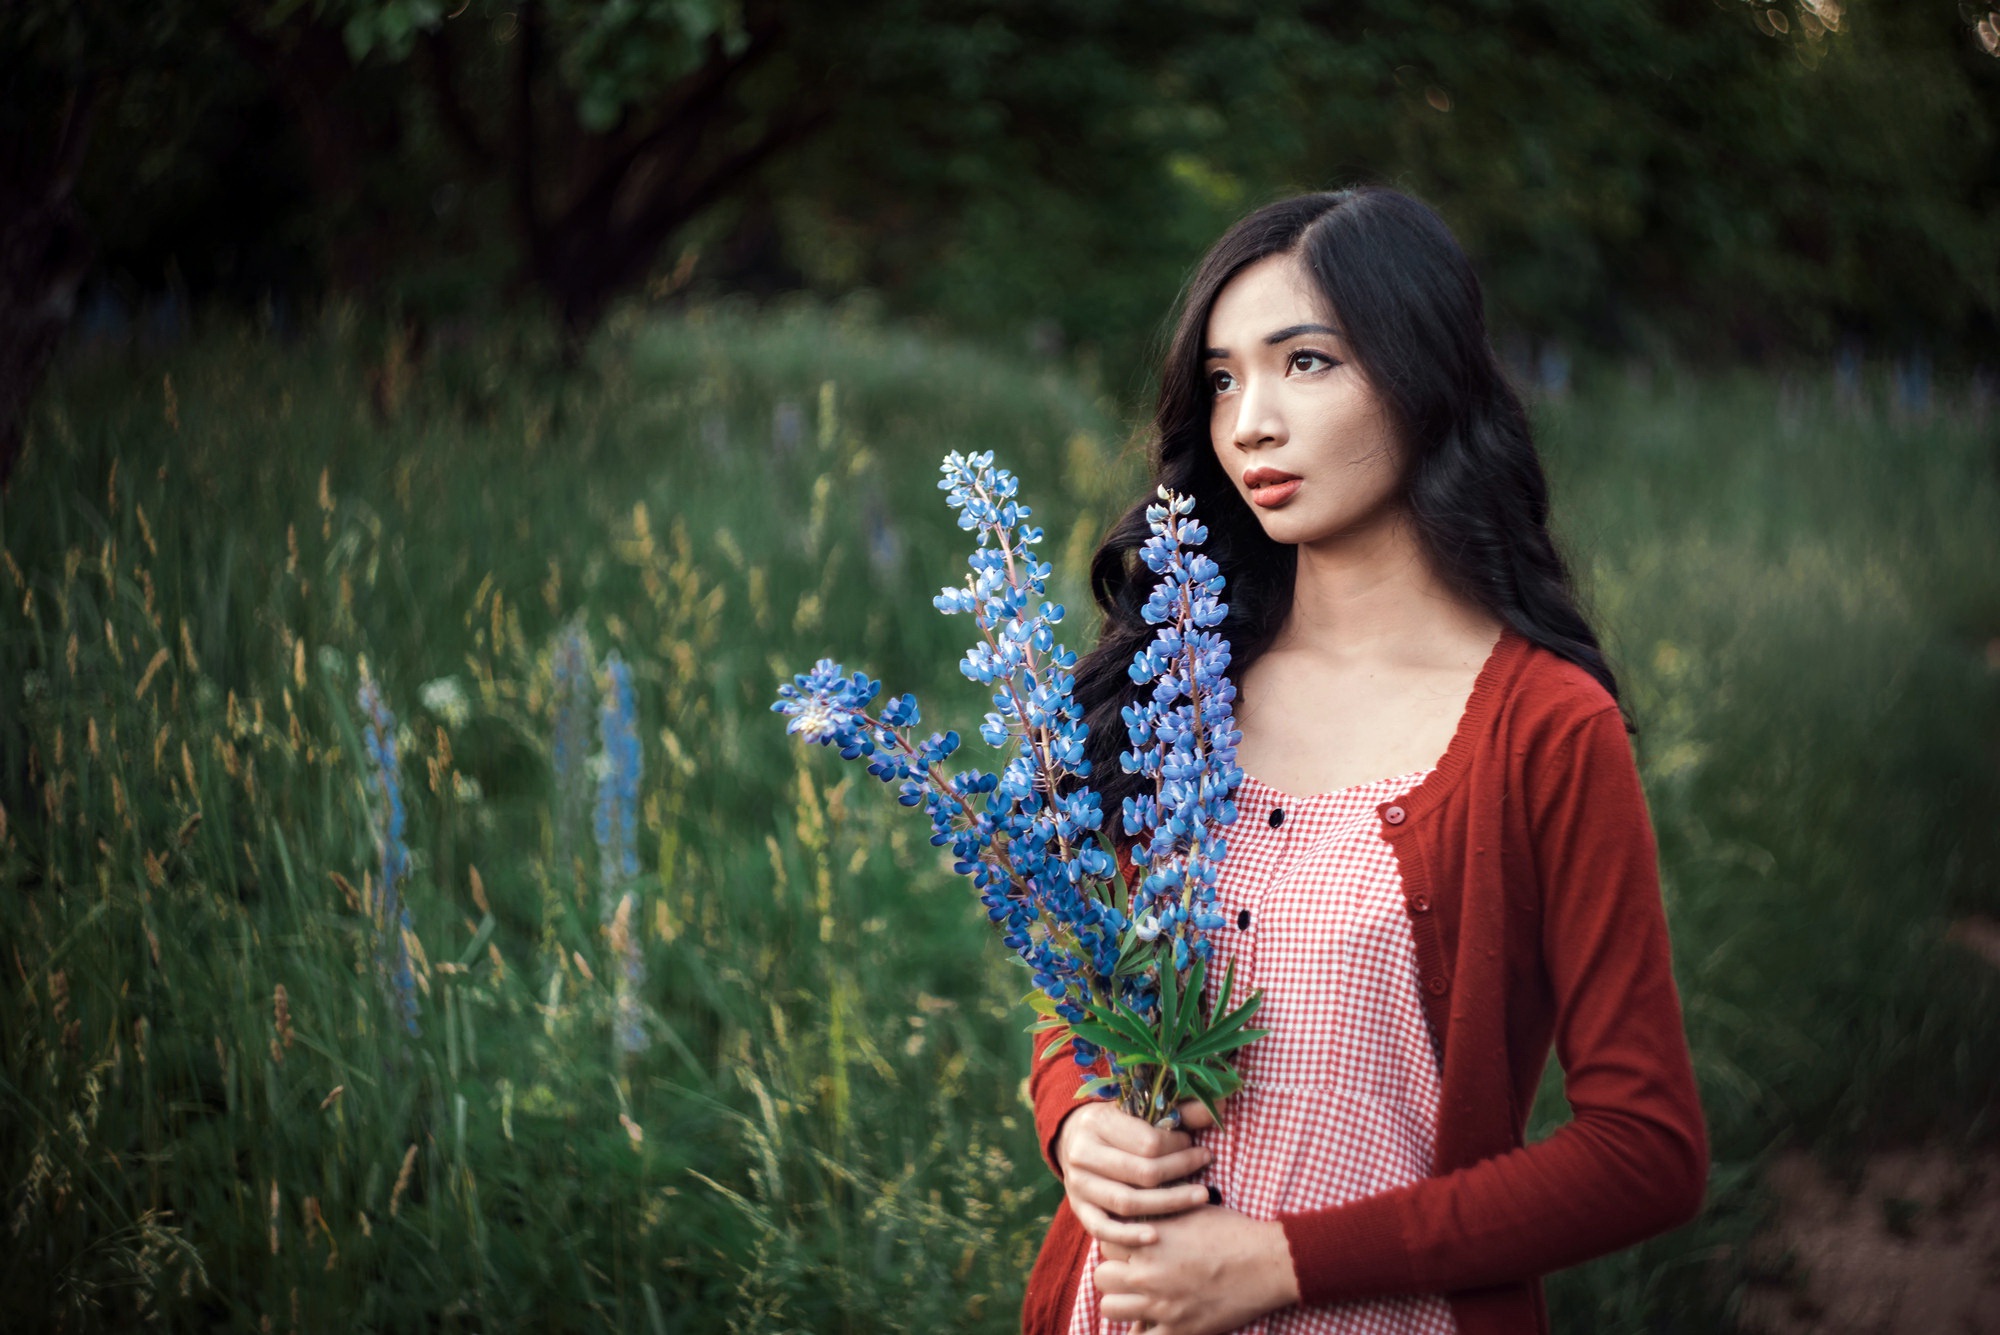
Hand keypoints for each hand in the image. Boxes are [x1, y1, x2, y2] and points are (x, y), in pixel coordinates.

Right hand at [1054, 1099, 1218, 1248]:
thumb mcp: (1141, 1110)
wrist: (1073, 1139)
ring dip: (1169, 1203)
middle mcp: (1083, 1154)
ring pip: (1128, 1202)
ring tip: (1200, 1197)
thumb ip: (1180, 1112)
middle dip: (1181, 1170)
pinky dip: (1129, 1235)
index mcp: (1097, 1122)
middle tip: (1205, 1163)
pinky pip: (1103, 1229)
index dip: (1178, 1146)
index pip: (1148, 1142)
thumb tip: (1220, 1104)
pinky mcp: (1079, 1209)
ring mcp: (1078, 1184)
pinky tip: (1156, 1236)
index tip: (1193, 1144)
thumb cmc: (1117, 1124)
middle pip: (1142, 1173)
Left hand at [1095, 1204, 1299, 1334]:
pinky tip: (1150, 1323)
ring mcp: (1161, 1305)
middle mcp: (1148, 1272)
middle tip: (1133, 1272)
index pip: (1105, 1242)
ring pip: (1110, 1308)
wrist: (1266, 1262)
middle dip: (1115, 1273)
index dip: (1118, 1244)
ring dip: (1122, 1302)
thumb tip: (1143, 1204)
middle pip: (1102, 1276)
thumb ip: (1160, 1210)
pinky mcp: (1178, 1329)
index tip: (1131, 1247)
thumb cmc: (1232, 1230)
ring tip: (1138, 1297)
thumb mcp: (1191, 1208)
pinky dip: (1141, 1331)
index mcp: (1150, 1239)